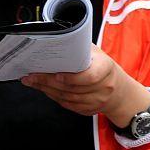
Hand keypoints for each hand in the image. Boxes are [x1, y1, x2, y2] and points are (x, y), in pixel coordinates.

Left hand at [22, 45, 149, 122]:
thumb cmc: (102, 66)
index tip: (56, 74)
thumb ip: (80, 48)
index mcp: (106, 69)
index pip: (90, 76)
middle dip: (48, 82)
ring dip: (46, 90)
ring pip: (66, 98)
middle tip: (31, 76)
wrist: (117, 90)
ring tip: (32, 81)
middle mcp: (103, 88)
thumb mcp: (97, 52)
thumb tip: (55, 39)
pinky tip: (43, 88)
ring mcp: (96, 101)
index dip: (72, 78)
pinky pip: (67, 105)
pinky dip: (53, 96)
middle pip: (72, 88)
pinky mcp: (88, 110)